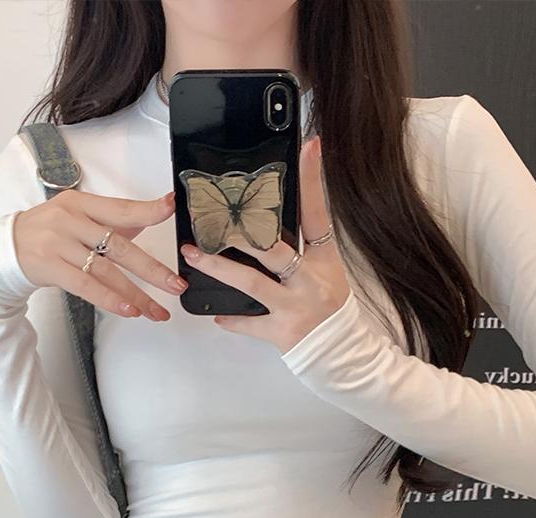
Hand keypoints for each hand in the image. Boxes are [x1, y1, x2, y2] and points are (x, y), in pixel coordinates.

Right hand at [13, 189, 187, 320]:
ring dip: (136, 294)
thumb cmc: (46, 234)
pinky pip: (86, 286)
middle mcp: (70, 220)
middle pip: (119, 246)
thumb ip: (109, 222)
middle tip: (175, 285)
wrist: (5, 250)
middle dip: (152, 270)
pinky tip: (128, 309)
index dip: (147, 210)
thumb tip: (147, 218)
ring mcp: (58, 243)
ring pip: (106, 271)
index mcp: (80, 203)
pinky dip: (110, 299)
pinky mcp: (49, 266)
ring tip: (156, 310)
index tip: (170, 209)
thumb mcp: (75, 218)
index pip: (120, 208)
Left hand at [179, 135, 351, 352]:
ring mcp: (295, 307)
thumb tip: (268, 221)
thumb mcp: (326, 272)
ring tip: (193, 254)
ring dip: (219, 268)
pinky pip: (250, 323)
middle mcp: (309, 280)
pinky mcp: (282, 332)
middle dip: (240, 233)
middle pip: (273, 248)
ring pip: (252, 283)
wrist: (341, 352)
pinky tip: (215, 313)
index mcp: (323, 260)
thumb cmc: (330, 309)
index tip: (308, 147)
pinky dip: (232, 319)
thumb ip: (302, 248)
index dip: (312, 180)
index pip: (318, 214)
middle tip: (212, 217)